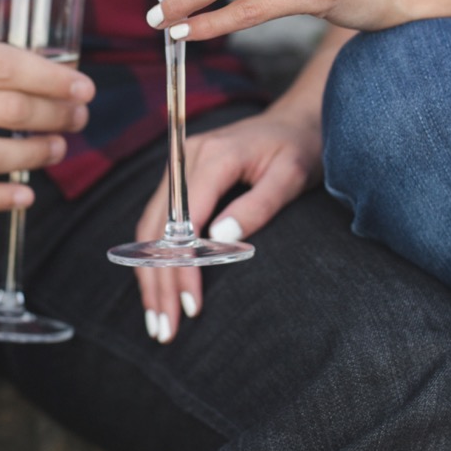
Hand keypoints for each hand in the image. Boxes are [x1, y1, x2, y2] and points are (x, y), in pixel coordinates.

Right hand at [133, 105, 320, 343]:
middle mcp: (186, 160)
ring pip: (150, 231)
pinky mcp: (180, 181)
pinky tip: (159, 292)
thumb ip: (259, 205)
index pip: (185, 220)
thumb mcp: (292, 174)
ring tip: (158, 322)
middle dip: (159, 283)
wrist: (297, 121)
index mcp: (214, 156)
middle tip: (166, 329)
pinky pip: (158, 225)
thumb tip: (221, 239)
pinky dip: (155, 260)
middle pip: (157, 230)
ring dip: (151, 278)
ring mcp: (178, 169)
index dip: (184, 266)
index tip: (192, 305)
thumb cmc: (300, 147)